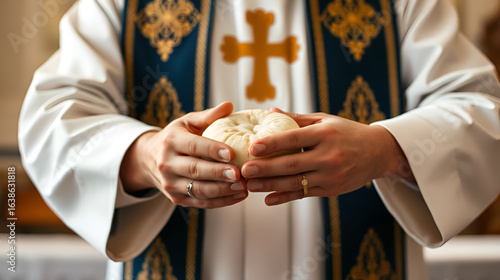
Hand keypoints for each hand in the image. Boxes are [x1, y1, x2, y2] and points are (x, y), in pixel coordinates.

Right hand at [120, 102, 247, 208]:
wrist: (150, 159)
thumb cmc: (176, 137)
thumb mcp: (187, 122)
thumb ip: (208, 116)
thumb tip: (229, 106)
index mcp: (171, 141)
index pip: (193, 146)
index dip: (212, 149)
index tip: (231, 153)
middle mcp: (167, 163)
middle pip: (195, 170)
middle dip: (218, 173)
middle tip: (239, 173)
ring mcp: (170, 183)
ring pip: (198, 190)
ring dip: (222, 190)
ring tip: (242, 187)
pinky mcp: (176, 199)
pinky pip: (200, 202)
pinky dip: (221, 201)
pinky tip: (238, 195)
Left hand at [241, 108, 412, 205]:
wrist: (378, 153)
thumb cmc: (346, 132)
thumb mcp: (325, 120)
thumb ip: (296, 119)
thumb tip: (270, 111)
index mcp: (325, 134)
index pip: (294, 138)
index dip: (273, 143)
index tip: (253, 147)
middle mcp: (329, 155)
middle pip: (291, 163)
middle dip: (265, 168)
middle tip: (244, 170)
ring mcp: (330, 175)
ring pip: (295, 182)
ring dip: (270, 185)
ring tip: (250, 185)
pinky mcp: (331, 189)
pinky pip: (304, 194)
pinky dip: (285, 197)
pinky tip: (268, 199)